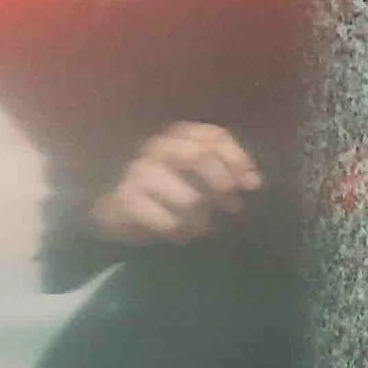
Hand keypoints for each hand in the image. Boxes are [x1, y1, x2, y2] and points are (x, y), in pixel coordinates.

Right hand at [89, 123, 262, 247]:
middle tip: (233, 207)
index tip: (252, 184)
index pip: (214, 136)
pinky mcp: (124, 200)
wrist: (114, 209)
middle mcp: (157, 146)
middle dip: (222, 185)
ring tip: (203, 226)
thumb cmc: (165, 189)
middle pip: (199, 157)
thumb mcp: (195, 173)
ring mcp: (138, 171)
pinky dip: (179, 230)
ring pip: (188, 198)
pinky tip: (181, 233)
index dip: (238, 158)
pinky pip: (166, 220)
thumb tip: (254, 181)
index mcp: (177, 134)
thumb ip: (225, 170)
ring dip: (203, 218)